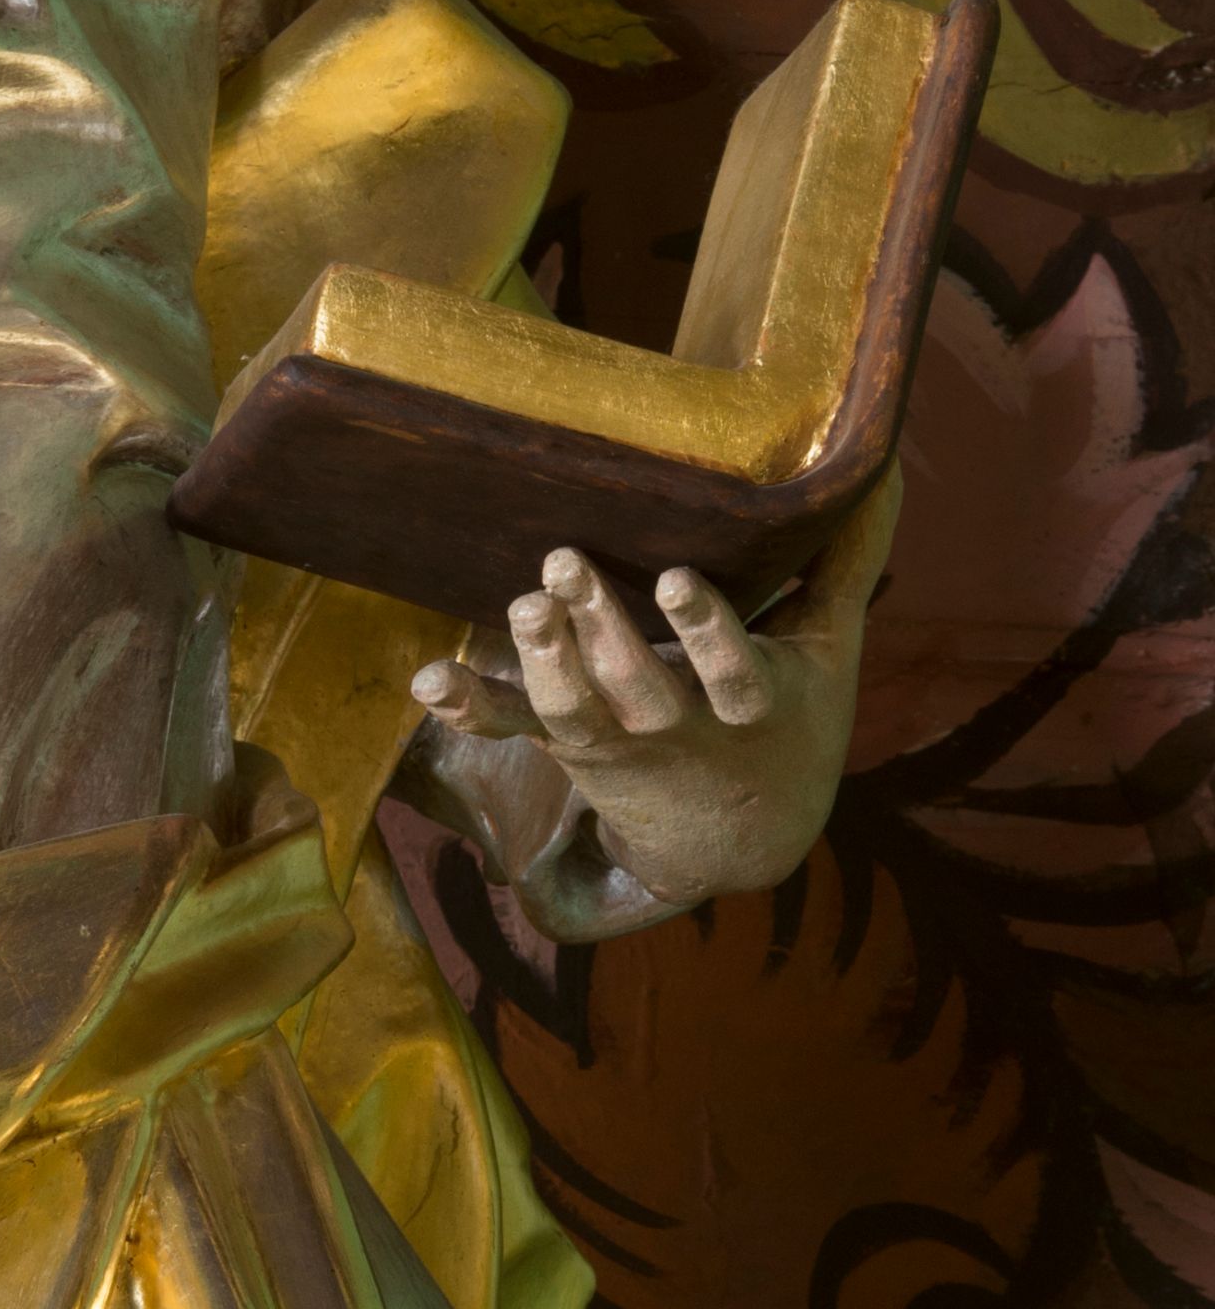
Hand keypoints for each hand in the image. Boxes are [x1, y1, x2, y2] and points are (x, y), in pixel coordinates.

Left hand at [408, 469, 897, 910]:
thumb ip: (850, 562)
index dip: (704, 633)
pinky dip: (472, 707)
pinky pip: (517, 730)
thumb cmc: (789, 721)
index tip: (677, 578)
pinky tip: (428, 679)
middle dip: (602, 632)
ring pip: (575, 713)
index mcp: (755, 706)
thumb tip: (880, 469)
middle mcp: (680, 730)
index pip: (733, 674)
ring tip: (520, 604)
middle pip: (639, 690)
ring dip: (542, 662)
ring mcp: (618, 744)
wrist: (742, 839)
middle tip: (564, 565)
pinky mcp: (570, 747)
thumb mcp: (829, 651)